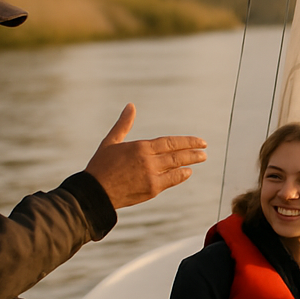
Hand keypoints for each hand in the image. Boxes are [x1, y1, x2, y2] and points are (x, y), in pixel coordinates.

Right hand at [85, 104, 206, 208]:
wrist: (94, 192)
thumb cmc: (100, 166)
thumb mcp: (111, 141)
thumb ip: (124, 124)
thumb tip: (130, 106)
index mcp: (140, 147)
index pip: (170, 142)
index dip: (187, 141)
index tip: (199, 141)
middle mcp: (148, 160)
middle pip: (177, 154)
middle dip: (193, 151)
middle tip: (205, 149)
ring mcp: (151, 176)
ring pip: (177, 166)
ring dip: (190, 162)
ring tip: (202, 158)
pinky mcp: (151, 189)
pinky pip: (171, 180)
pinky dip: (181, 175)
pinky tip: (187, 172)